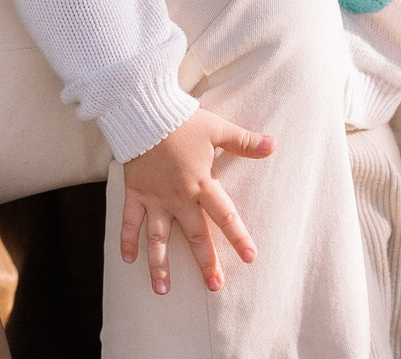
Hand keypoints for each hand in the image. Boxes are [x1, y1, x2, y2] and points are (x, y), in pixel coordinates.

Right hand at [119, 106, 272, 293]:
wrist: (143, 111)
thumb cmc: (182, 120)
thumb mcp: (217, 129)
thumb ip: (244, 142)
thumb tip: (273, 145)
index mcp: (201, 183)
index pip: (225, 215)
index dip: (238, 237)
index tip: (250, 258)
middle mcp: (178, 197)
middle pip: (195, 235)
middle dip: (206, 262)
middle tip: (215, 286)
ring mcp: (155, 198)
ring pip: (158, 238)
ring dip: (160, 265)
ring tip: (163, 291)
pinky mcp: (135, 193)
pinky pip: (129, 221)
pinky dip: (127, 240)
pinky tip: (128, 261)